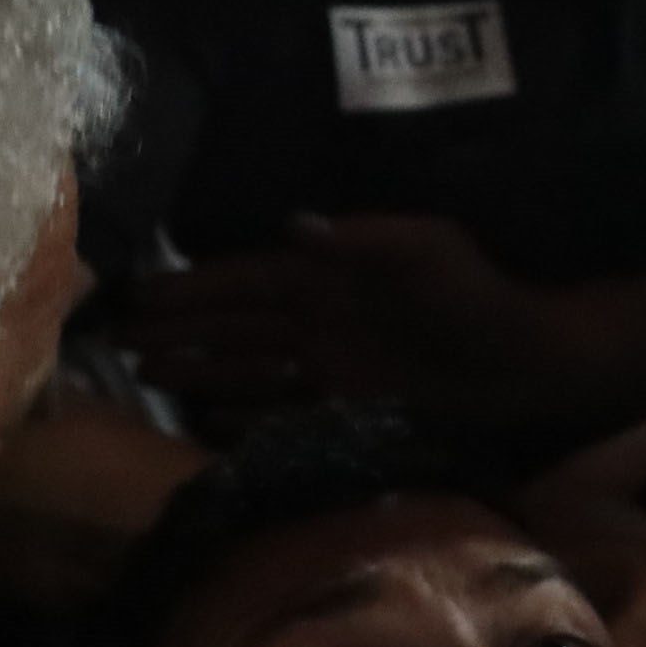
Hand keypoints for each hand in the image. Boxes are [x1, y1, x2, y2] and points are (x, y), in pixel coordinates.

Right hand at [114, 215, 593, 432]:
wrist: (531, 360)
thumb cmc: (482, 296)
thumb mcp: (427, 251)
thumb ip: (361, 240)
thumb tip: (290, 225)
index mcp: (331, 277)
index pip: (246, 281)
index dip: (193, 287)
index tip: (139, 292)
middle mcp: (320, 322)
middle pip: (233, 325)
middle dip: (177, 330)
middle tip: (114, 339)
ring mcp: (331, 368)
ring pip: (247, 368)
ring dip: (198, 371)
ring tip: (143, 375)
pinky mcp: (350, 408)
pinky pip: (281, 411)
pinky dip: (242, 416)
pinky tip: (202, 422)